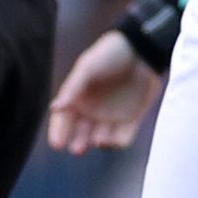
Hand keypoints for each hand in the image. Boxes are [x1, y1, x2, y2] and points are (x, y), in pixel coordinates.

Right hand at [46, 29, 164, 152]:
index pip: (63, 119)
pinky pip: (123, 138)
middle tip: (78, 148)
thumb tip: (55, 108)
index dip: (59, 132)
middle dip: (78, 143)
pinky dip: (118, 142)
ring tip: (99, 139)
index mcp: (78, 97)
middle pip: (81, 134)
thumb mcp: (87, 67)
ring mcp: (112, 116)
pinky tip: (114, 140)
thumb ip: (72, 87)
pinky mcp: (131, 119)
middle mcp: (92, 109)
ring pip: (101, 138)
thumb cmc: (110, 54)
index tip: (57, 144)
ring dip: (99, 142)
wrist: (142, 48)